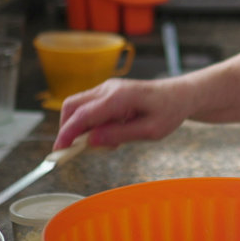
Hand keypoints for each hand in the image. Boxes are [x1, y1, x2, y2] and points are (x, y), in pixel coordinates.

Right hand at [52, 76, 194, 151]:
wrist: (181, 95)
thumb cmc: (169, 111)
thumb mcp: (150, 131)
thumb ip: (120, 134)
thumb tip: (91, 141)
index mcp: (119, 97)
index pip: (82, 115)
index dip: (67, 134)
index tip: (58, 152)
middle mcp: (108, 89)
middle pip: (71, 106)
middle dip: (66, 129)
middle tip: (75, 151)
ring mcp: (106, 88)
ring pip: (77, 106)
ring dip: (79, 127)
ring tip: (105, 142)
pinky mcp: (108, 92)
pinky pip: (88, 107)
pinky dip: (89, 123)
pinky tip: (109, 134)